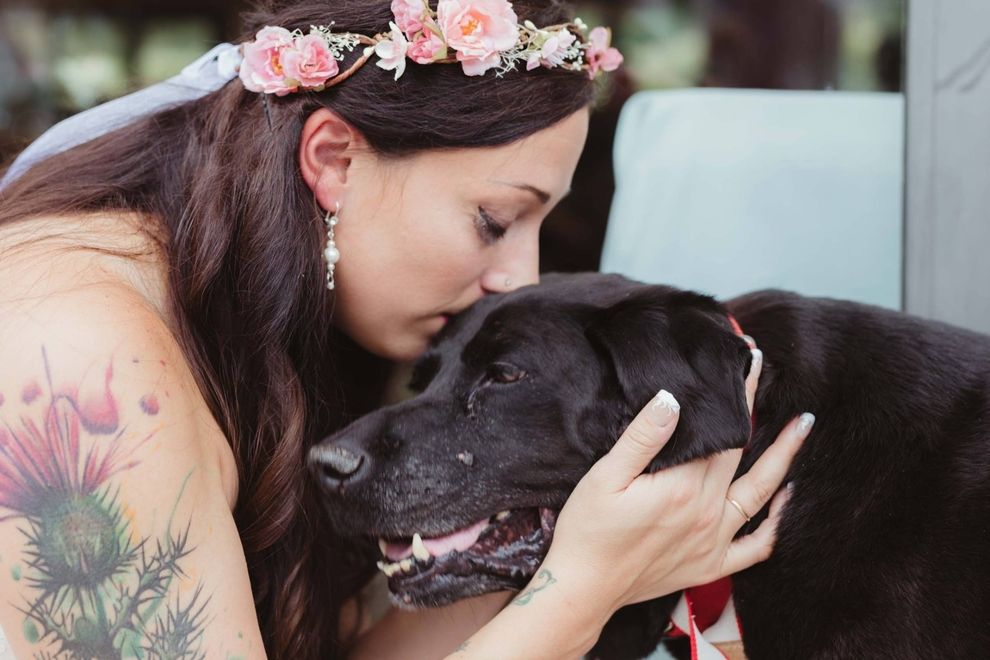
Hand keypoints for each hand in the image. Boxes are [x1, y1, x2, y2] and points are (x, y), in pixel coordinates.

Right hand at [541, 344, 812, 618]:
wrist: (583, 588)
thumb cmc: (588, 530)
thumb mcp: (605, 476)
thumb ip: (642, 437)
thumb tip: (672, 399)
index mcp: (683, 486)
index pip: (720, 430)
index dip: (736, 393)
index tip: (748, 360)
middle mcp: (707, 512)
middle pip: (741, 452)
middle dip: (755, 410)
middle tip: (768, 374)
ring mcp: (713, 541)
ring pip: (760, 494)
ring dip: (784, 458)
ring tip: (802, 427)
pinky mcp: (709, 565)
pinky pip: (756, 548)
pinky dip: (776, 524)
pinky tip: (786, 501)